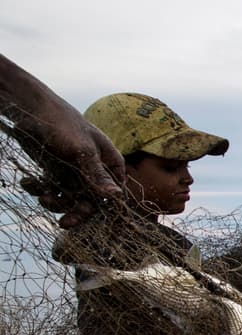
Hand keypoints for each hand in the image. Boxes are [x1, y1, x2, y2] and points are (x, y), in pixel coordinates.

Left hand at [10, 95, 125, 227]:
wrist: (30, 109)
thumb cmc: (64, 124)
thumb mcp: (83, 150)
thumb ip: (97, 175)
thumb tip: (116, 197)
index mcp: (109, 164)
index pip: (113, 194)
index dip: (104, 208)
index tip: (86, 216)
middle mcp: (93, 171)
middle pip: (90, 201)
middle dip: (75, 211)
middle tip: (64, 222)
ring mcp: (73, 172)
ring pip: (69, 199)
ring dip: (54, 202)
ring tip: (42, 196)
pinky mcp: (54, 171)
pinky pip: (50, 189)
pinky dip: (38, 190)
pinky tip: (28, 183)